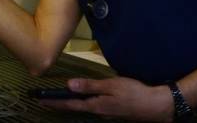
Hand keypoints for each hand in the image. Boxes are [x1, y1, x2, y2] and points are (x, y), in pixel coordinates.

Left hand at [38, 77, 174, 121]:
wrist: (156, 106)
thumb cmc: (134, 94)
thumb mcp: (111, 86)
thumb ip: (90, 85)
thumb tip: (69, 84)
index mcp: (95, 106)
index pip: (70, 104)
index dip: (54, 101)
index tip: (40, 100)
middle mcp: (98, 112)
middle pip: (74, 107)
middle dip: (59, 104)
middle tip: (44, 101)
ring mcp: (106, 113)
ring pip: (84, 108)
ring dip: (70, 104)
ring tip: (59, 99)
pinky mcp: (113, 111)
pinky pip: (93, 107)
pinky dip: (83, 103)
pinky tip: (83, 100)